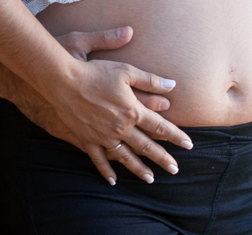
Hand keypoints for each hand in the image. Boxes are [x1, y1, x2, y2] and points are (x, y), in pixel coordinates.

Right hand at [50, 28, 190, 185]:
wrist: (63, 80)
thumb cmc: (94, 72)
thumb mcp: (125, 71)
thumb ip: (149, 80)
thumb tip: (172, 85)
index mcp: (132, 111)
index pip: (160, 126)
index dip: (176, 136)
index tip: (188, 145)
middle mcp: (121, 127)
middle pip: (147, 146)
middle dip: (163, 158)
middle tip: (175, 169)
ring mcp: (103, 136)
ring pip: (126, 157)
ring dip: (139, 169)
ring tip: (151, 179)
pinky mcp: (87, 138)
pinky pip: (99, 158)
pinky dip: (106, 170)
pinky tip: (113, 180)